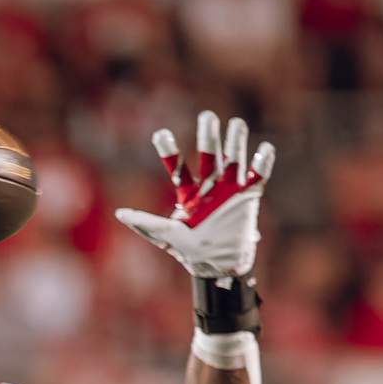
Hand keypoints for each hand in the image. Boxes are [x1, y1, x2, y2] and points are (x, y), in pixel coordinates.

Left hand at [113, 110, 276, 284]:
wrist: (218, 266)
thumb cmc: (191, 251)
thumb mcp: (166, 236)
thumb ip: (145, 223)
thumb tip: (119, 213)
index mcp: (189, 194)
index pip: (178, 168)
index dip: (169, 151)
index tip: (159, 134)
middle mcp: (210, 186)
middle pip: (209, 156)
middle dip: (209, 137)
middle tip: (207, 117)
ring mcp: (231, 189)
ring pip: (234, 159)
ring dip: (236, 142)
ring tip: (236, 124)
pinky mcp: (249, 196)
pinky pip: (258, 175)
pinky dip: (262, 163)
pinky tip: (263, 149)